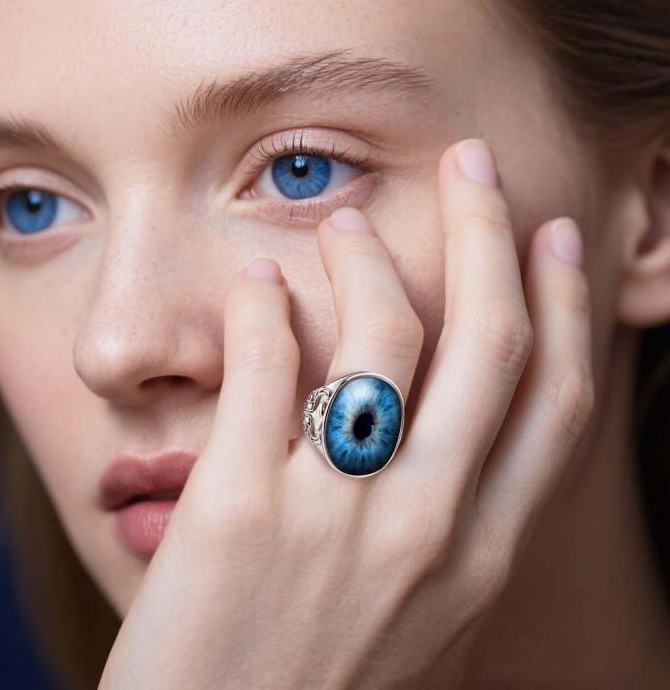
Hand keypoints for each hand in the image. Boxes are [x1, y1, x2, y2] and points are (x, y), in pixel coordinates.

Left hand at [98, 138, 594, 689]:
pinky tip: (255, 282)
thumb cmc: (317, 688)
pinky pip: (267, 367)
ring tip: (339, 223)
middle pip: (488, 342)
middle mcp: (429, 528)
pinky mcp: (241, 513)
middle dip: (488, 234)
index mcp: (480, 555)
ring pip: (381, 336)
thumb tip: (456, 448)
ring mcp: (337, 520)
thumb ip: (449, 538)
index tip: (550, 237)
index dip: (562, 306)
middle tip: (471, 165)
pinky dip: (263, 307)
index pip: (552, 401)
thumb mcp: (420, 624)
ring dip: (365, 256)